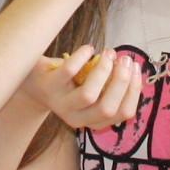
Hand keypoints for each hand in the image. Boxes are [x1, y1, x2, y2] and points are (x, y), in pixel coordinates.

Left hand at [23, 45, 144, 131]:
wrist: (33, 81)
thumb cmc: (69, 82)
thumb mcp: (90, 89)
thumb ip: (110, 85)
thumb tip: (133, 68)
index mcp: (93, 120)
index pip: (122, 114)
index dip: (134, 91)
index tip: (136, 69)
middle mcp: (76, 118)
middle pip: (107, 108)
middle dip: (121, 81)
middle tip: (125, 59)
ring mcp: (61, 104)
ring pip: (88, 95)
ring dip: (103, 71)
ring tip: (109, 53)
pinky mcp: (49, 86)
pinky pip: (69, 72)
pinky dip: (83, 57)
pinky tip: (88, 48)